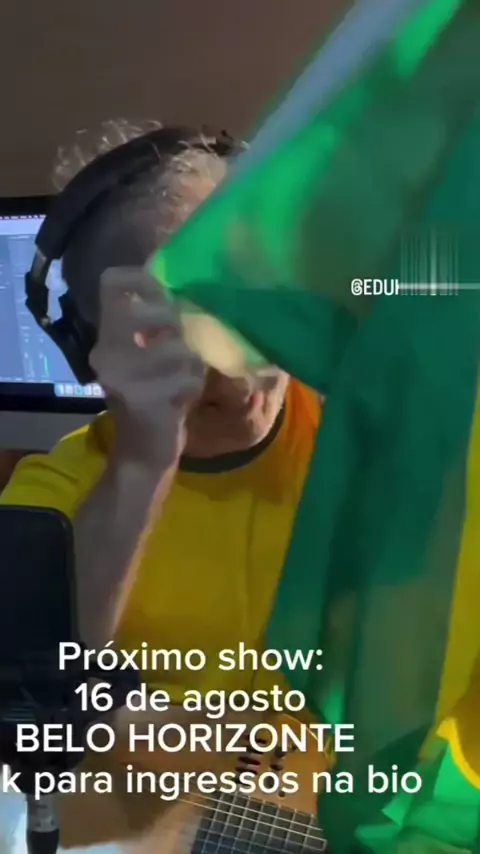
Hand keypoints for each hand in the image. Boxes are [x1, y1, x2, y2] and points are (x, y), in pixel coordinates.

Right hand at [90, 267, 203, 469]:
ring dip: (193, 362)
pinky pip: (189, 379)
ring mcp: (125, 378)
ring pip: (181, 348)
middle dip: (183, 327)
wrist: (142, 455)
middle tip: (183, 347)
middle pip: (160, 312)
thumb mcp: (148, 356)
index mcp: (106, 338)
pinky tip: (186, 396)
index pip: (112, 283)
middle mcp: (108, 353)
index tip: (165, 296)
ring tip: (187, 376)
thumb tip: (185, 288)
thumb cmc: (152, 398)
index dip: (145, 280)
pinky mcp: (146, 402)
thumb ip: (157, 325)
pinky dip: (194, 386)